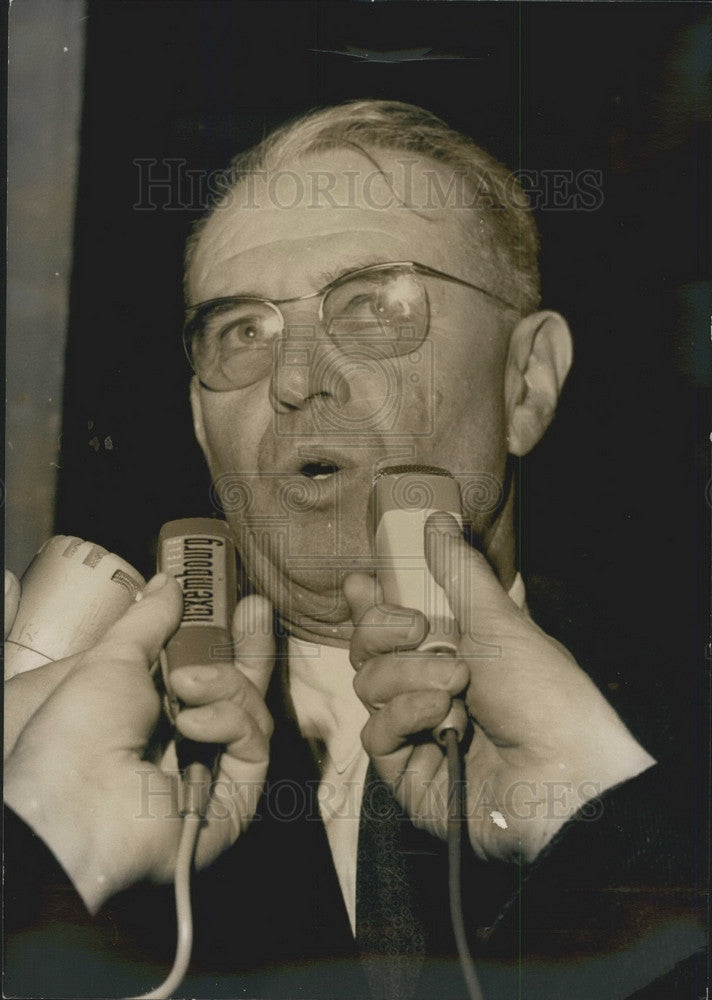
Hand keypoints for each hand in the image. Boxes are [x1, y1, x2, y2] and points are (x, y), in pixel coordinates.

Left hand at [4, 572, 274, 911]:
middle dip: (249, 649)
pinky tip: (191, 722)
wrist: (74, 802)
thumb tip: (169, 582)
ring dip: (225, 684)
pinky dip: (230, 722)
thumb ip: (149, 619)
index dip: (224, 638)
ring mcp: (211, 775)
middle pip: (239, 692)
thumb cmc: (76, 731)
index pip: (207, 671)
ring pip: (251, 712)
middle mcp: (185, 746)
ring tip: (184, 684)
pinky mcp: (233, 803)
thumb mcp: (112, 657)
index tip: (235, 602)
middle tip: (256, 609)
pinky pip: (253, 747)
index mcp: (153, 715)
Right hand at [344, 515, 654, 862]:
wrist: (563, 775)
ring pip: (369, 685)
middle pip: (368, 651)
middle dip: (384, 631)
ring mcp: (418, 733)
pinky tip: (444, 719)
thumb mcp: (500, 622)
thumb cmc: (544, 694)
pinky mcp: (407, 774)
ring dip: (410, 675)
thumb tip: (436, 523)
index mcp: (458, 652)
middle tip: (417, 628)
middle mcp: (432, 690)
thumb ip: (459, 573)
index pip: (395, 624)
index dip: (373, 603)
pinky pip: (376, 733)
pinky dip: (407, 716)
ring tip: (457, 683)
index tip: (362, 581)